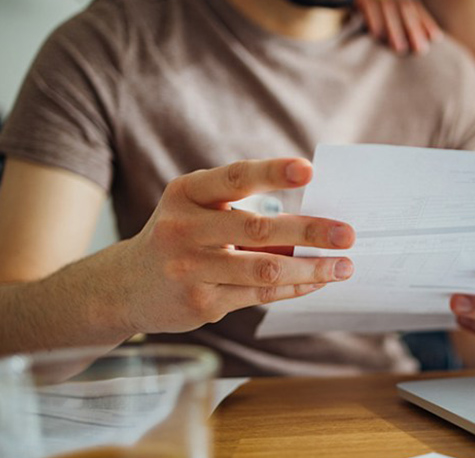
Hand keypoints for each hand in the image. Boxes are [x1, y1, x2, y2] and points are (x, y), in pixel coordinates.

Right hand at [120, 158, 355, 333]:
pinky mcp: (201, 303)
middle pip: (257, 228)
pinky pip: (260, 294)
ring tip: (343, 265)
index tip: (309, 171)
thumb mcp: (198, 211)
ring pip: (264, 268)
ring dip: (311, 268)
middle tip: (347, 233)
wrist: (126, 286)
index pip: (235, 178)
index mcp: (186, 193)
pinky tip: (317, 281)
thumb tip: (314, 221)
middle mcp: (184, 228)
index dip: (272, 173)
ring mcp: (190, 268)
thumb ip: (243, 209)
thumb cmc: (180, 237)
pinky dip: (294, 287)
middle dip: (309, 231)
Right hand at [355, 0, 442, 54]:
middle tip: (420, 50)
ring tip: (400, 49)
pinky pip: (364, 3)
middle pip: (403, 5)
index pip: (412, 4)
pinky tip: (376, 35)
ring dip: (395, 29)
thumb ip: (388, 22)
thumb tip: (405, 46)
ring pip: (386, 6)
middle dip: (414, 28)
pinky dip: (372, 19)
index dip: (425, 20)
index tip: (436, 39)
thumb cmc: (348, 8)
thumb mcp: (371, 12)